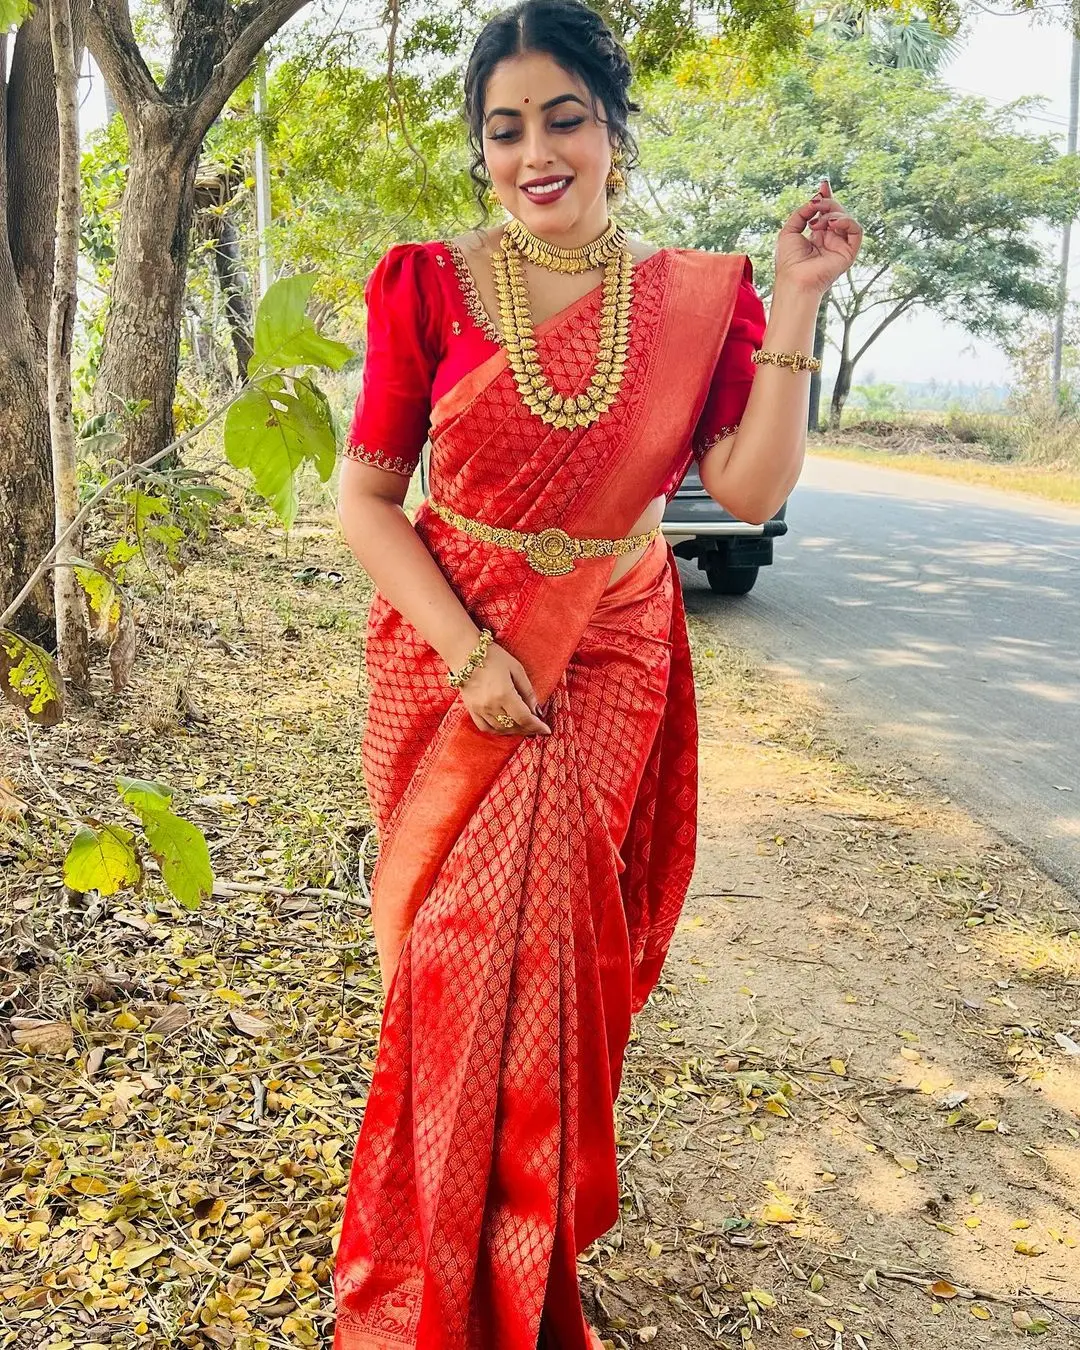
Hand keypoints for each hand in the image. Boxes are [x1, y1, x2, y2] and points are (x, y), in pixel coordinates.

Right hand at [457, 641, 551, 736]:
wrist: (464, 652)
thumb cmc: (493, 656)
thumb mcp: (516, 669)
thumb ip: (527, 691)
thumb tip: (536, 710)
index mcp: (504, 694)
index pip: (524, 718)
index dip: (537, 726)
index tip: (546, 730)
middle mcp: (491, 705)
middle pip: (514, 726)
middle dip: (528, 729)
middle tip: (537, 726)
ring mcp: (479, 709)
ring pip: (500, 729)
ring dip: (514, 730)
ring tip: (523, 726)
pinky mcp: (471, 709)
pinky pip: (485, 727)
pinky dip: (498, 730)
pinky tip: (505, 726)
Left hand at [775, 178, 862, 296]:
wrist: (794, 280)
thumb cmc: (788, 261)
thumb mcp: (789, 230)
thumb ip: (802, 213)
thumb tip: (815, 200)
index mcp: (816, 236)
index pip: (826, 213)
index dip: (826, 198)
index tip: (823, 185)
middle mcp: (829, 240)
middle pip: (836, 212)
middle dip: (827, 203)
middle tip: (816, 203)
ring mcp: (839, 246)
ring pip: (846, 218)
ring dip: (833, 213)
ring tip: (818, 222)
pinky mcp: (849, 252)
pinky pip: (856, 230)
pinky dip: (847, 222)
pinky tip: (833, 223)